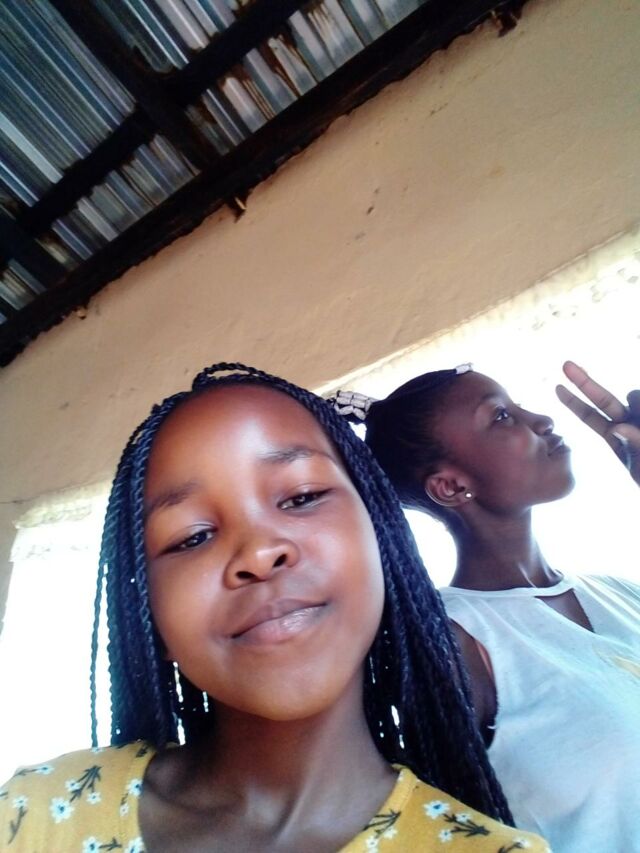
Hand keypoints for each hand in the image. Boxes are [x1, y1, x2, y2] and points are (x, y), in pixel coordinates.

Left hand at [556, 361, 639, 486]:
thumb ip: (631, 445)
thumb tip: (617, 427)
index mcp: (616, 435)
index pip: (591, 416)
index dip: (573, 402)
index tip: (557, 388)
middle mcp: (628, 420)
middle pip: (603, 399)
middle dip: (584, 383)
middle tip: (564, 364)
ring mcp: (639, 413)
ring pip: (634, 395)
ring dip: (636, 406)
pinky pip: (638, 397)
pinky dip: (637, 412)